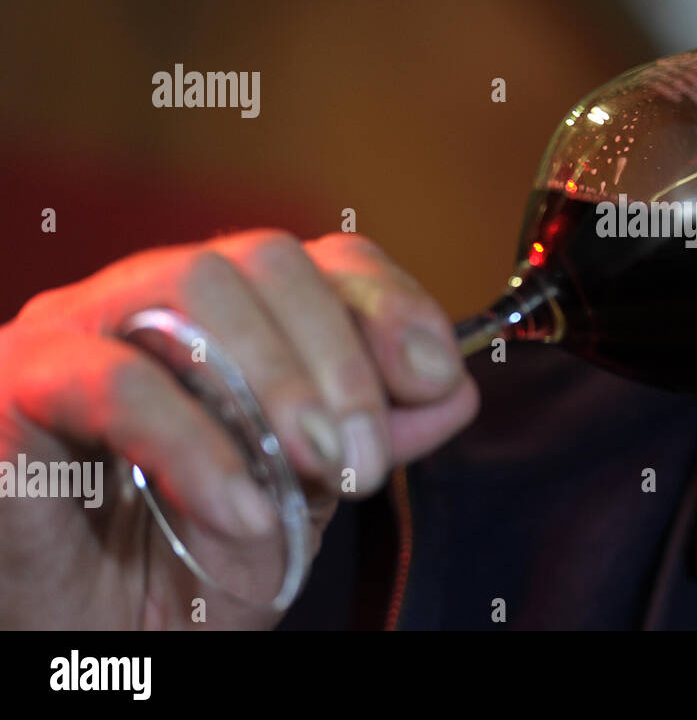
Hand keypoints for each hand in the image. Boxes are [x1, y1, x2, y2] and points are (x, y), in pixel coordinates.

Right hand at [0, 230, 478, 628]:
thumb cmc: (185, 561)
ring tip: (318, 470)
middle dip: (340, 358)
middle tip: (369, 460)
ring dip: (278, 380)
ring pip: (193, 286)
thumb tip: (453, 389)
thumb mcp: (305, 498)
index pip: (322, 259)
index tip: (436, 378)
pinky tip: (242, 509)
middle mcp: (150, 300)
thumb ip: (375, 436)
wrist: (83, 637)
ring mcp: (77, 328)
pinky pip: (114, 380)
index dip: (390, 305)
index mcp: (228, 317)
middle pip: (266, 258)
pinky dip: (198, 444)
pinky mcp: (14, 384)